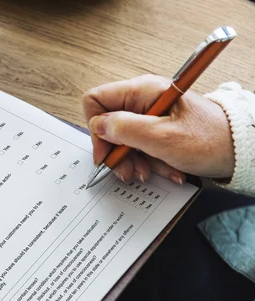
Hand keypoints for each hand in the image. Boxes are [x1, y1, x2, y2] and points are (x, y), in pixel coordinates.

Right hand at [83, 74, 234, 182]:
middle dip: (117, 152)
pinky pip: (140, 146)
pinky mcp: (158, 128)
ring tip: (150, 172)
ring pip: (123, 140)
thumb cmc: (209, 140)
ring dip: (134, 161)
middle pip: (109, 124)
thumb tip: (98, 126)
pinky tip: (165, 169)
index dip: (96, 128)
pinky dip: (149, 161)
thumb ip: (125, 129)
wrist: (240, 150)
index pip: (96, 100)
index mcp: (142, 91)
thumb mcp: (162, 137)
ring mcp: (150, 115)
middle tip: (129, 171)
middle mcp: (143, 99)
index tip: (106, 152)